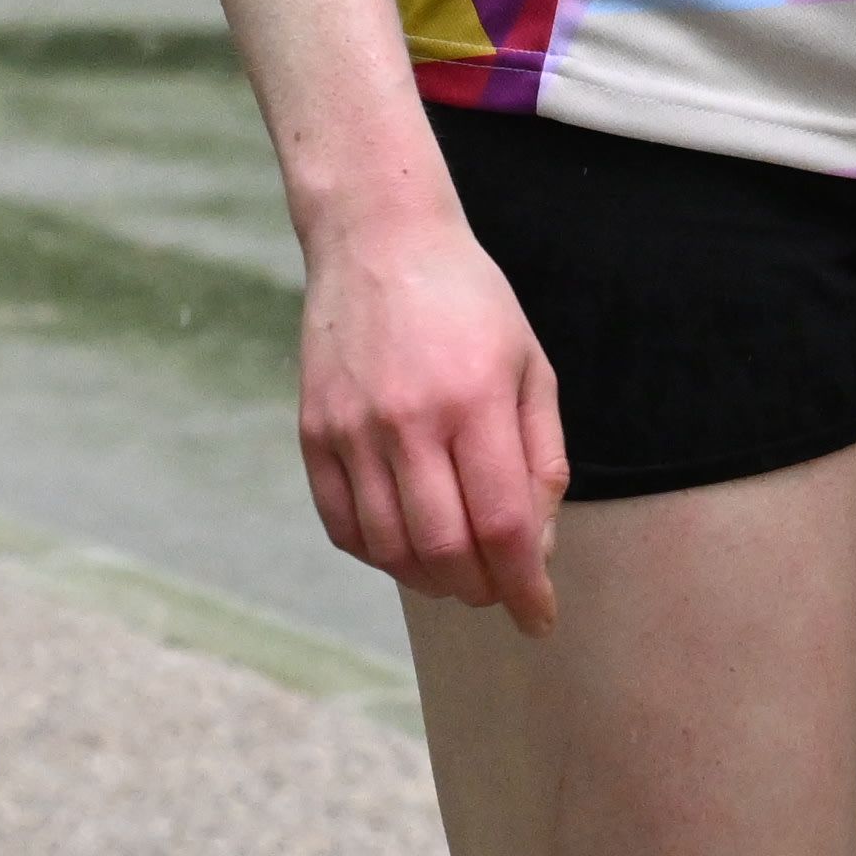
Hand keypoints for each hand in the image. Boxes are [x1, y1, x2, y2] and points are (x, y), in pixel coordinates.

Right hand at [295, 211, 568, 628]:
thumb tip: (536, 547)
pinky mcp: (314, 433)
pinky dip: (379, 555)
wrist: (379, 238)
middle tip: (499, 589)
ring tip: (457, 570)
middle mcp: (408, 419)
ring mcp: (353, 428)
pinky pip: (343, 527)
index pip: (503, 524)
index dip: (525, 585)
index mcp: (475, 398)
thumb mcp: (530, 366)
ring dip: (431, 580)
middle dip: (481, 590)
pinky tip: (406, 544)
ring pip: (390, 550)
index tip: (539, 617)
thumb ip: (541, 458)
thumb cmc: (469, 301)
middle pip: (445, 550)